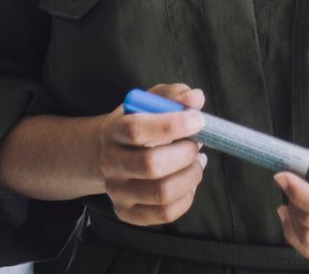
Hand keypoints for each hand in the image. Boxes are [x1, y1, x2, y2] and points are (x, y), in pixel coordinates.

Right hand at [97, 84, 207, 225]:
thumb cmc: (141, 122)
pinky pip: (165, 214)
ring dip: (191, 176)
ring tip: (197, 161)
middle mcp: (110, 163)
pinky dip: (187, 197)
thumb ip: (174, 95)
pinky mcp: (127, 212)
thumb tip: (195, 99)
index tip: (198, 120)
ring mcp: (117, 191)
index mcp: (113, 130)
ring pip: (161, 193)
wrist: (115, 153)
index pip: (136, 130)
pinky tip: (189, 181)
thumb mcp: (153, 101)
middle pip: (151, 165)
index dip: (171, 125)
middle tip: (198, 144)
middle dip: (186, 153)